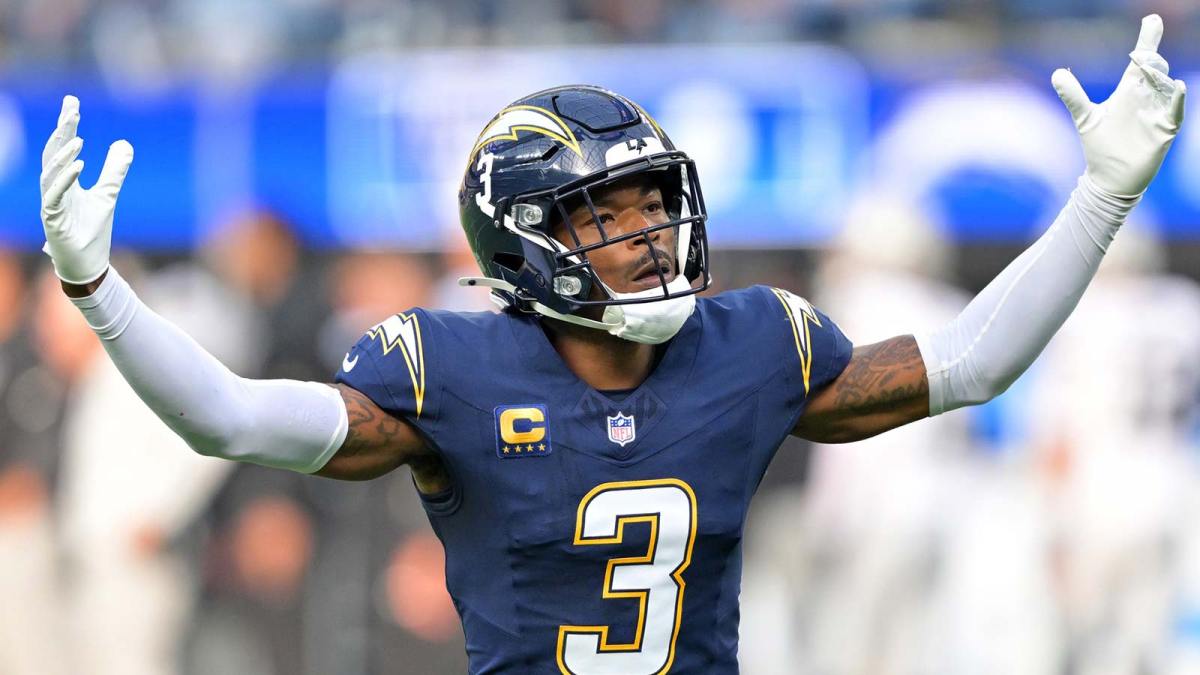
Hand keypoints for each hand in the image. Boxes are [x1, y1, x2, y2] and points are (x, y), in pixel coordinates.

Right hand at [39, 95, 133, 284]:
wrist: (88, 265)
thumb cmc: (92, 232)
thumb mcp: (108, 195)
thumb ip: (114, 171)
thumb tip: (124, 143)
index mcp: (64, 181)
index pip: (62, 147)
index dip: (67, 125)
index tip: (72, 102)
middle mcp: (54, 189)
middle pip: (53, 153)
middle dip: (62, 131)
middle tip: (71, 109)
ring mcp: (51, 203)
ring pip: (49, 173)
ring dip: (63, 155)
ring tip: (78, 139)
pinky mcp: (53, 219)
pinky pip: (54, 196)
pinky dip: (65, 180)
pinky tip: (78, 166)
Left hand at [1052, 14, 1185, 196]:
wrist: (1109, 178)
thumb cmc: (1100, 146)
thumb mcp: (1085, 117)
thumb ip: (1074, 95)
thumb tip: (1056, 73)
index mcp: (1129, 91)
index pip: (1139, 61)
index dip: (1146, 41)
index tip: (1151, 20)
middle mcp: (1146, 98)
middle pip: (1154, 69)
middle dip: (1151, 58)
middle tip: (1141, 53)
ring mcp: (1157, 113)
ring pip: (1166, 86)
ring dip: (1160, 76)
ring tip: (1150, 68)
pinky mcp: (1164, 130)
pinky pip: (1175, 111)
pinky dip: (1176, 99)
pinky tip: (1176, 87)